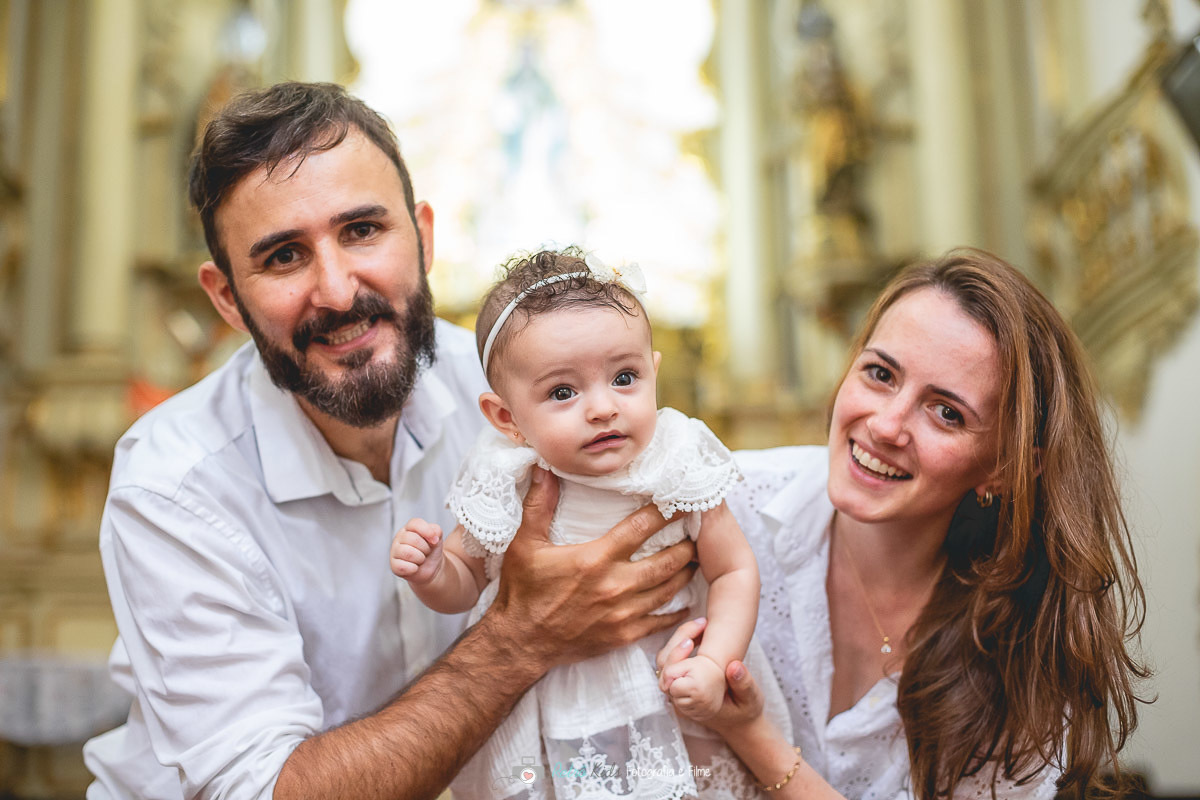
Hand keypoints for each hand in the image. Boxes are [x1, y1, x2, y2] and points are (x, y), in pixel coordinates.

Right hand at [390, 518, 443, 584]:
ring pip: (408, 553)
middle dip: (425, 548)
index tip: (435, 540)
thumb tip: (433, 537)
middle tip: (426, 552)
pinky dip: (413, 569)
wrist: (432, 567)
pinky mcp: (394, 566)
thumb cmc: (431, 550)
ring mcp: (395, 551)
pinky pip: (403, 567)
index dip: (427, 531)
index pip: (415, 524)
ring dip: (420, 558)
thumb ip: (436, 530)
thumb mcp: (437, 537)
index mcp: (409, 528)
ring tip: (421, 559)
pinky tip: (414, 568)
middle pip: (413, 539)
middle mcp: (399, 538)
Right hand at [486, 467, 697, 671]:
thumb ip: (539, 505)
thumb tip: (542, 469)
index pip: (641, 528)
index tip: (682, 501)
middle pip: (666, 561)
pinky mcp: (622, 636)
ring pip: (667, 590)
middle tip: (698, 534)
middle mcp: (614, 585)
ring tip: (695, 561)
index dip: (665, 512)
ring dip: (685, 574)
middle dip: (687, 546)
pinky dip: (677, 613)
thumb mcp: (524, 544)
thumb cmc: (522, 591)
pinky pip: (660, 622)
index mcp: (595, 558)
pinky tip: (686, 603)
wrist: (520, 643)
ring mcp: (621, 613)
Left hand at [656, 618, 764, 734]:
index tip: (693, 641)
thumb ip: (744, 684)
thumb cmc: (745, 710)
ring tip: (701, 624)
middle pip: (664, 665)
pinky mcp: (680, 682)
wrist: (740, 721)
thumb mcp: (751, 698)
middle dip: (680, 639)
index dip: (678, 656)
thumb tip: (734, 665)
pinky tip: (699, 631)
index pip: (672, 678)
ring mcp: (679, 691)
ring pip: (665, 662)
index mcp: (695, 702)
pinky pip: (672, 662)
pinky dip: (682, 644)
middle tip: (702, 623)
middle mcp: (682, 698)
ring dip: (680, 639)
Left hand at [663, 653, 725, 719]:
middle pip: (674, 698)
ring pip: (679, 706)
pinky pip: (687, 712)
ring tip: (693, 688)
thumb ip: (669, 671)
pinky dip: (688, 704)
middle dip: (678, 689)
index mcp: (695, 688)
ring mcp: (703, 711)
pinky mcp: (703, 716)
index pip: (672, 688)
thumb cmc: (701, 667)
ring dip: (682, 697)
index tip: (686, 675)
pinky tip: (696, 696)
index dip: (676, 680)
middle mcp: (701, 702)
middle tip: (690, 681)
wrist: (719, 675)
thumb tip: (663, 686)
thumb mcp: (684, 663)